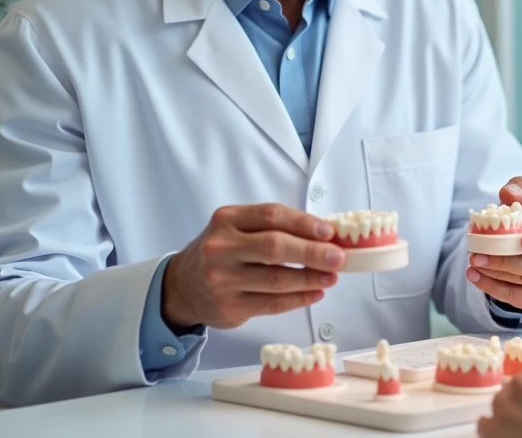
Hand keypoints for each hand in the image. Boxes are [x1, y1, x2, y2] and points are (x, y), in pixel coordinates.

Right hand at [162, 203, 345, 329]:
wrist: (183, 286)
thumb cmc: (223, 252)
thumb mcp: (238, 229)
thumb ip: (275, 228)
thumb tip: (325, 235)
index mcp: (227, 219)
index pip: (271, 215)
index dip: (304, 223)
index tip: (330, 232)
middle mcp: (221, 248)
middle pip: (274, 247)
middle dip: (312, 252)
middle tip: (338, 257)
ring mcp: (222, 279)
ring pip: (276, 279)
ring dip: (310, 278)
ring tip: (331, 276)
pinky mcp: (229, 307)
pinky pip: (271, 304)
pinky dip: (298, 298)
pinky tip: (315, 293)